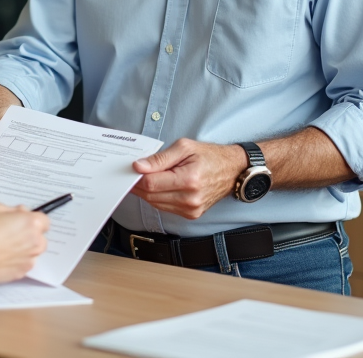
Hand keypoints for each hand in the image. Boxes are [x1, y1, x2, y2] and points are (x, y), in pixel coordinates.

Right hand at [0, 203, 49, 284]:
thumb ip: (13, 210)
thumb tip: (19, 212)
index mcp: (31, 223)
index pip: (44, 220)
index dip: (32, 219)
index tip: (23, 220)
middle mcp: (35, 242)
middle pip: (40, 237)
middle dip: (30, 234)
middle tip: (12, 232)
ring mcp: (29, 259)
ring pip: (33, 251)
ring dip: (25, 248)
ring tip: (6, 246)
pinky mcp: (22, 272)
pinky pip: (25, 263)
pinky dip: (18, 260)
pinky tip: (3, 256)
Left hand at [131, 138, 246, 218]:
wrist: (232, 170)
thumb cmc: (209, 156)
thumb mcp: (184, 147)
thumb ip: (160, 158)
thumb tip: (138, 166)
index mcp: (189, 180)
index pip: (151, 183)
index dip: (136, 177)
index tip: (130, 169)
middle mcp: (190, 199)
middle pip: (151, 196)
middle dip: (138, 184)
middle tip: (133, 173)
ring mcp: (191, 209)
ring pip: (155, 203)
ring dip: (147, 192)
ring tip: (147, 178)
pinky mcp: (191, 214)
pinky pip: (165, 207)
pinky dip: (157, 197)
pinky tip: (159, 186)